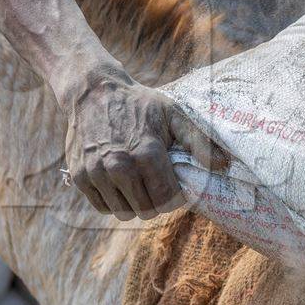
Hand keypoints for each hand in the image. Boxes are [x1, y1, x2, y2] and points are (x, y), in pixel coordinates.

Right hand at [61, 66, 228, 220]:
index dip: (174, 198)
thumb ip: (199, 141)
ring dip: (134, 203)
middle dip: (156, 202)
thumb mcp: (173, 114)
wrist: (93, 92)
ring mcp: (97, 173)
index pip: (166, 200)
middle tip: (156, 184)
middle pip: (146, 211)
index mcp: (147, 153)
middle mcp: (120, 166)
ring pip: (123, 213)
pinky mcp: (80, 176)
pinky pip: (102, 207)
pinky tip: (119, 182)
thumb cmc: (139, 104)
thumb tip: (224, 165)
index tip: (175, 187)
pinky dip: (113, 201)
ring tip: (137, 182)